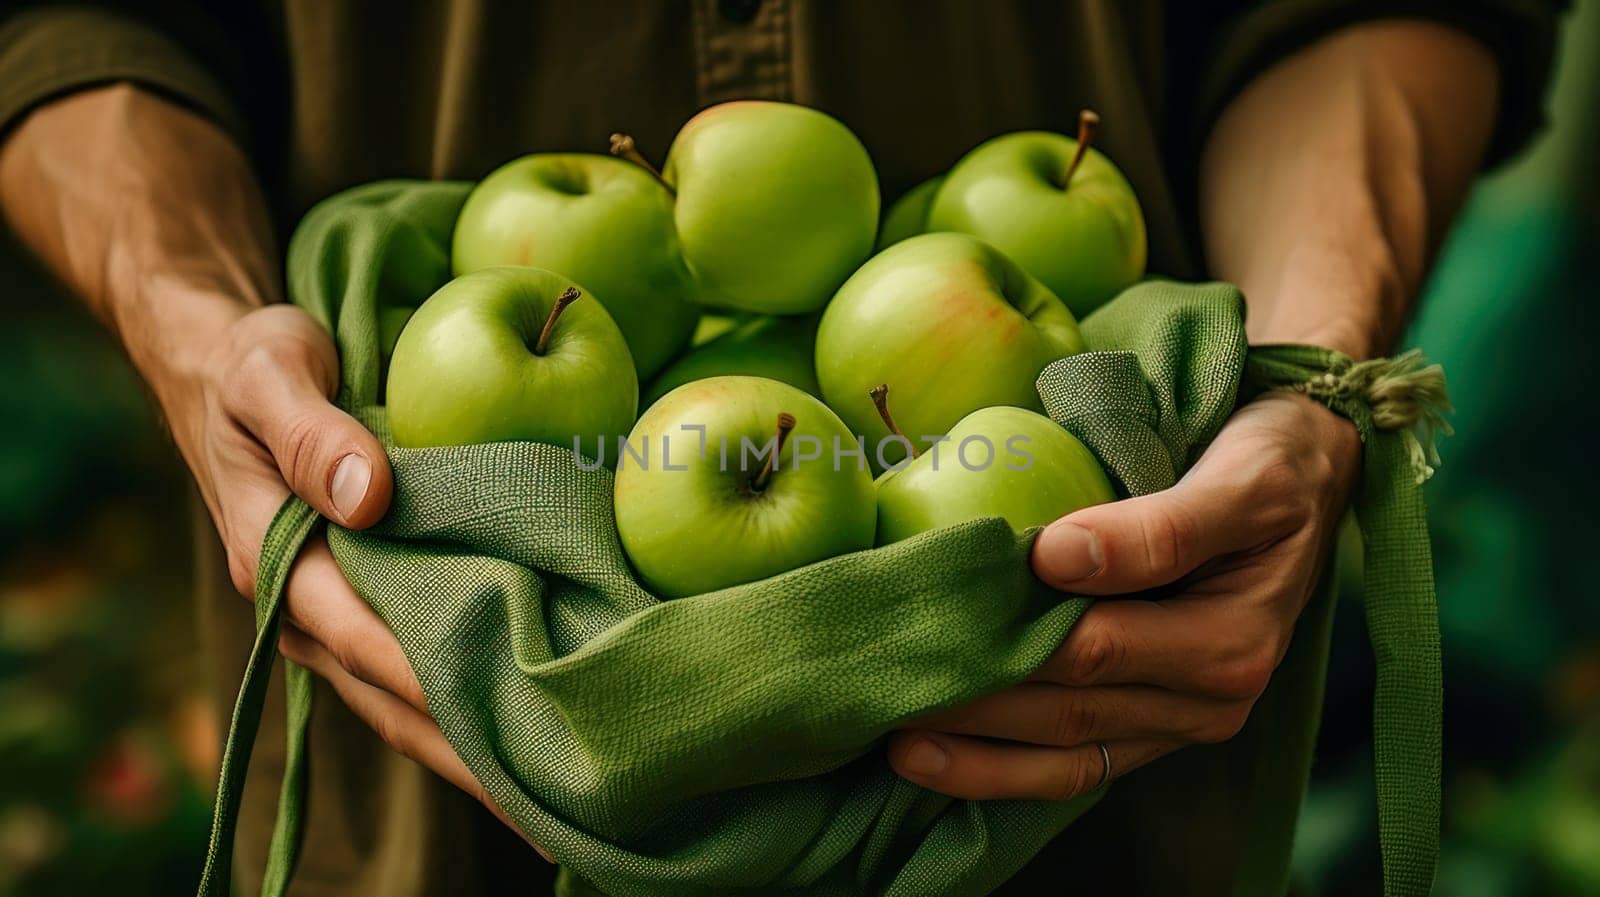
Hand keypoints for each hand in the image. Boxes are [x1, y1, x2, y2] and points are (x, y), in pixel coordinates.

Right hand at [162, 301, 535, 845]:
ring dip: (474, 747)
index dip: (430, 680)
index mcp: (276, 561)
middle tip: (558, 791)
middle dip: (469, 751)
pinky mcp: (363, 605)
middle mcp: (301, 608)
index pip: (362, 636)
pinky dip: (467, 704)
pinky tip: (528, 730)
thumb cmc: (254, 364)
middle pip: (394, 696)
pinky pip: (416, 669)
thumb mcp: (272, 373)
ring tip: (557, 793)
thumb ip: (313, 435)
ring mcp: (332, 615)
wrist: (224, 367)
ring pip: (407, 700)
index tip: (504, 721)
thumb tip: (369, 497)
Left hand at [887, 392, 1359, 799]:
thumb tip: (1055, 558)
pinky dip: (999, 768)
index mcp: (1230, 646)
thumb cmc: (1273, 464)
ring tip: (887, 736)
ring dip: (972, 752)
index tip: (929, 614)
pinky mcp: (1151, 725)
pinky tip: (930, 760)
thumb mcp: (1241, 481)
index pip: (1094, 650)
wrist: (1307, 472)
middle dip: (971, 700)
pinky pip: (1070, 763)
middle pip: (1065, 708)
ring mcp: (1177, 722)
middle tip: (879, 679)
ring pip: (1060, 753)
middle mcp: (1208, 701)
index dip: (1007, 637)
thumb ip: (1159, 528)